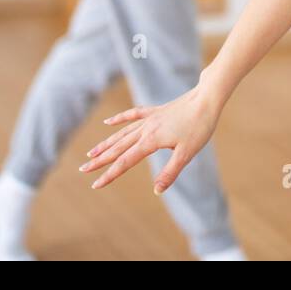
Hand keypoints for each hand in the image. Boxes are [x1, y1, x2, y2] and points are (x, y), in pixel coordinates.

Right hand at [81, 82, 222, 193]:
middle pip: (118, 147)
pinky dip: (119, 119)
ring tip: (91, 152)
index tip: (95, 185)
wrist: (207, 99)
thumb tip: (156, 190)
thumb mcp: (187, 153)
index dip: (110, 175)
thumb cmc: (199, 126)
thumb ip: (170, 172)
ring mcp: (150, 118)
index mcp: (151, 141)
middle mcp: (146, 129)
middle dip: (100, 159)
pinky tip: (108, 122)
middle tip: (83, 168)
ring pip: (122, 133)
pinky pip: (133, 115)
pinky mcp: (156, 111)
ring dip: (106, 143)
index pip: (125, 162)